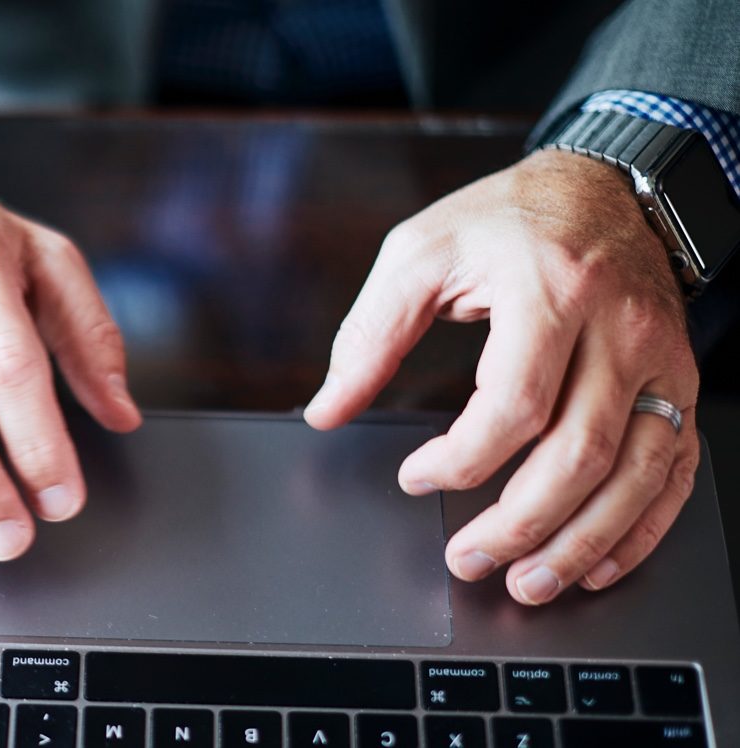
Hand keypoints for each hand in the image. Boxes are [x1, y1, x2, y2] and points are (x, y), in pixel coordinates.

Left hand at [304, 149, 699, 604]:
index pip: (514, 405)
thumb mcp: (419, 254)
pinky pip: (677, 468)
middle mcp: (618, 329)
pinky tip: (598, 559)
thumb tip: (324, 410)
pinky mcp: (680, 381)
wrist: (606, 185)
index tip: (415, 478)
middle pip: (580, 454)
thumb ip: (369, 336)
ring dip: (582, 542)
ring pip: (638, 473)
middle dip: (520, 524)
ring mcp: (660, 359)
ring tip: (527, 581)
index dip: (461, 460)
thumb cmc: (505, 218)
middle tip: (467, 559)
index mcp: (549, 290)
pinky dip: (642, 526)